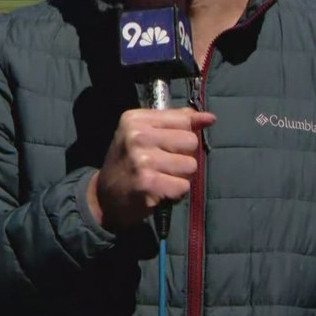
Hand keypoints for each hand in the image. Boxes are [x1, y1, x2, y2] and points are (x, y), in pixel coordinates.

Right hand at [87, 107, 215, 229]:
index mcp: (135, 119)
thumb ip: (177, 122)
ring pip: (190, 165)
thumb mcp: (145, 133)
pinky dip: (175, 192)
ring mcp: (142, 160)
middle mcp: (137, 136)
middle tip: (163, 165)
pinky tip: (159, 190)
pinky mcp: (148, 183)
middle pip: (191, 142)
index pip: (183, 120)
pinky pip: (183, 186)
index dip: (183, 136)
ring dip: (180, 176)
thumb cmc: (129, 162)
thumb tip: (210, 118)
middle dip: (183, 156)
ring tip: (161, 177)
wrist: (104, 197)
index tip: (168, 146)